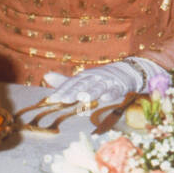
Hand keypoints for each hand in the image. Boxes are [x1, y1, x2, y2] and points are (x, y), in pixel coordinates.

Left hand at [42, 57, 166, 105]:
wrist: (126, 72)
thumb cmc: (101, 79)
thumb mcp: (83, 79)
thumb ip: (65, 81)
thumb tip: (46, 77)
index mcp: (84, 76)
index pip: (71, 83)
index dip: (62, 90)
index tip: (52, 99)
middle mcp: (94, 77)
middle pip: (82, 85)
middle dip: (73, 92)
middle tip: (64, 99)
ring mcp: (107, 81)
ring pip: (98, 87)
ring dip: (91, 92)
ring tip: (82, 98)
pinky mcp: (119, 86)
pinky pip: (115, 90)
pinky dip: (111, 94)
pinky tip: (106, 98)